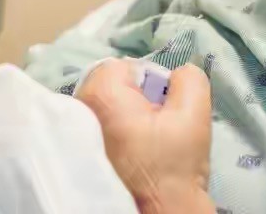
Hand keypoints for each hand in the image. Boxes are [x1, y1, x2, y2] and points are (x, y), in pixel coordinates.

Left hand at [76, 59, 213, 213]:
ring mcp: (71, 130)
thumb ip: (190, 78)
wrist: (158, 212)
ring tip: (143, 141)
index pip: (127, 66)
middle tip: (155, 124)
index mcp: (100, 93)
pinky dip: (113, 131)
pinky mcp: (75, 149)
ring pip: (105, 104)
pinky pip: (97, 123)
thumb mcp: (194, 114)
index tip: (162, 108)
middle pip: (112, 83)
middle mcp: (76, 107)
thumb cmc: (172, 167)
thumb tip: (178, 71)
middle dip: (136, 97)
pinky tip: (130, 151)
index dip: (151, 83)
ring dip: (124, 114)